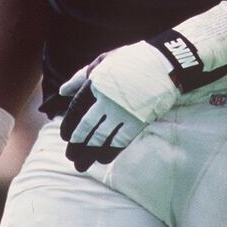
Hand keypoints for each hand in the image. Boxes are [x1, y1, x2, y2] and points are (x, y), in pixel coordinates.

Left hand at [58, 41, 181, 171]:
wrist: (164, 65)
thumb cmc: (131, 61)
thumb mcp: (104, 62)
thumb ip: (81, 77)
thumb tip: (62, 92)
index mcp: (95, 83)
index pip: (76, 108)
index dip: (68, 124)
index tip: (64, 136)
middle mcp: (106, 100)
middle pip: (86, 127)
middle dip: (76, 145)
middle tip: (70, 157)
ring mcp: (122, 112)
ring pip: (101, 138)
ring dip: (89, 153)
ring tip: (81, 164)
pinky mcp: (138, 121)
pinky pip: (120, 141)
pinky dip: (110, 151)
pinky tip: (102, 159)